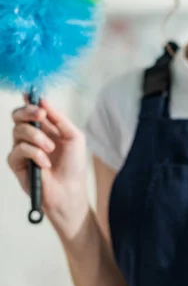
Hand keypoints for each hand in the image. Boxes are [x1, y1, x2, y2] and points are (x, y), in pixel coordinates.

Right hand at [7, 98, 89, 238]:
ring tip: (51, 150)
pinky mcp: (16, 162)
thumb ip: (59, 118)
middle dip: (28, 112)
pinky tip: (45, 164)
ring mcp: (22, 148)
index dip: (30, 101)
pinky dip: (34, 154)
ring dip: (37, 138)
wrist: (69, 189)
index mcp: (46, 128)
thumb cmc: (73, 164)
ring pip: (18, 130)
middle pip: (18, 115)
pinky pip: (19, 149)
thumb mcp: (73, 136)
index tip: (32, 96)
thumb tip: (44, 101)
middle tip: (41, 115)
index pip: (32, 110)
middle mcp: (32, 136)